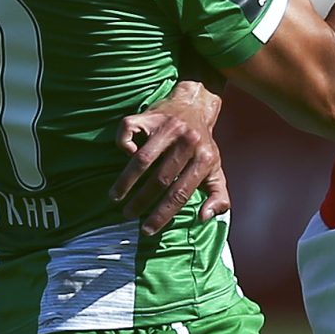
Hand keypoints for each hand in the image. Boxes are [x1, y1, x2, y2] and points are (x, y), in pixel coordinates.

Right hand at [111, 81, 230, 237]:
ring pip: (142, 158)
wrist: (196, 103)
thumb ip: (218, 196)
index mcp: (205, 158)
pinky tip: (124, 156)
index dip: (163, 214)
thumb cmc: (203, 144)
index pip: (181, 193)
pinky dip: (123, 145)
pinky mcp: (149, 115)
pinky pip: (128, 130)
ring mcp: (167, 127)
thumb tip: (203, 217)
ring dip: (126, 181)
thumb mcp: (216, 169)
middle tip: (128, 215)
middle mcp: (187, 141)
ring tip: (115, 197)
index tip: (148, 230)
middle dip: (142, 201)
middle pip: (160, 178)